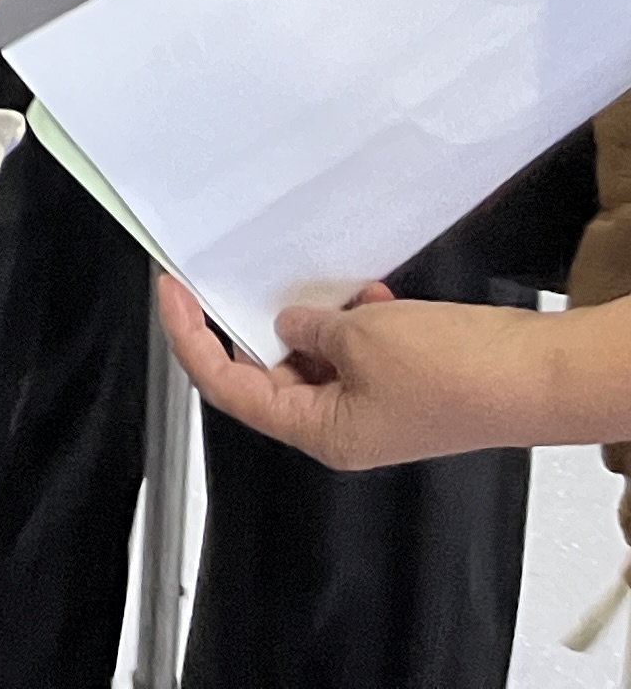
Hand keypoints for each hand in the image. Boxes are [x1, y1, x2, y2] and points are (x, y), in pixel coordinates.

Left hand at [157, 273, 580, 468]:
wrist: (536, 374)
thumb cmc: (458, 373)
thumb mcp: (360, 338)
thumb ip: (308, 328)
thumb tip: (288, 323)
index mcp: (320, 433)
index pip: (228, 388)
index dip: (192, 338)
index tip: (171, 292)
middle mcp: (341, 427)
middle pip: (266, 373)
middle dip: (257, 322)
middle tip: (237, 274)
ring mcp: (373, 407)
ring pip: (311, 356)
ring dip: (311, 317)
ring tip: (326, 289)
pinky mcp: (402, 385)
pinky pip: (354, 348)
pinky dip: (353, 318)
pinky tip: (368, 296)